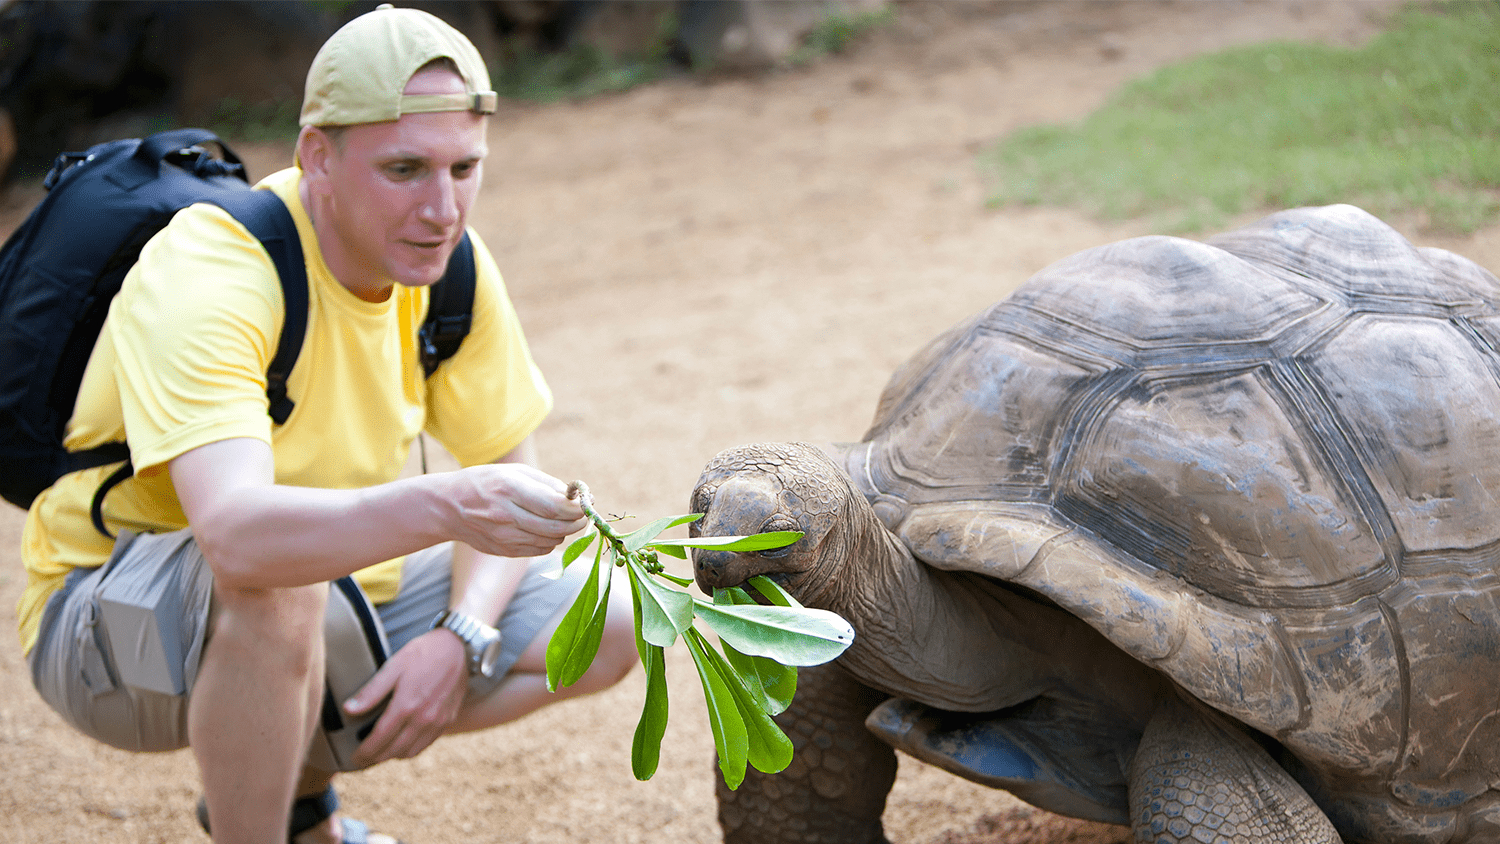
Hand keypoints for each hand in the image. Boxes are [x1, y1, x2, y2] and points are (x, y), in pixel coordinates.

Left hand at [344, 628, 468, 766]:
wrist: (458, 648)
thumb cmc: (423, 653)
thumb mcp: (394, 666)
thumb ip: (372, 691)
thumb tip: (349, 709)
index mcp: (406, 705)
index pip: (379, 738)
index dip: (364, 752)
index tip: (354, 757)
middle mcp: (423, 719)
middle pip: (393, 750)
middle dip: (375, 758)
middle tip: (363, 759)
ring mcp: (437, 722)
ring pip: (410, 752)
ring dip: (392, 756)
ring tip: (380, 753)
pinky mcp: (448, 720)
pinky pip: (426, 744)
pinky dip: (411, 749)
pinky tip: (402, 744)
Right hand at [442, 463, 585, 556]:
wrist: (448, 508)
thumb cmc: (485, 483)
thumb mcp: (513, 472)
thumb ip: (547, 484)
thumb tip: (577, 496)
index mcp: (509, 489)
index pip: (555, 506)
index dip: (577, 508)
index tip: (586, 503)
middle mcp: (506, 515)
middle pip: (557, 527)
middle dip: (578, 521)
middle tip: (584, 514)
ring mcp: (504, 537)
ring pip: (551, 541)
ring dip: (565, 531)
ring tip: (564, 518)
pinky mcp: (504, 551)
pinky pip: (540, 550)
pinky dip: (550, 540)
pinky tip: (546, 528)